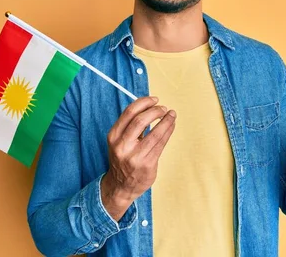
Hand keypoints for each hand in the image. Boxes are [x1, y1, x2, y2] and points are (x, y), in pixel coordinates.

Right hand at [101, 96, 175, 220]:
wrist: (121, 186)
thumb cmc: (123, 158)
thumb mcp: (119, 141)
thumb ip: (131, 125)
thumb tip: (150, 105)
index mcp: (113, 136)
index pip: (129, 113)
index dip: (144, 102)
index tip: (155, 99)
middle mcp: (122, 146)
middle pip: (141, 120)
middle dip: (156, 111)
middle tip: (164, 108)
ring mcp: (135, 156)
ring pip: (155, 133)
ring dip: (166, 121)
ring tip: (172, 115)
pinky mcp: (147, 164)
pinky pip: (161, 144)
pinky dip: (168, 131)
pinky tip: (171, 126)